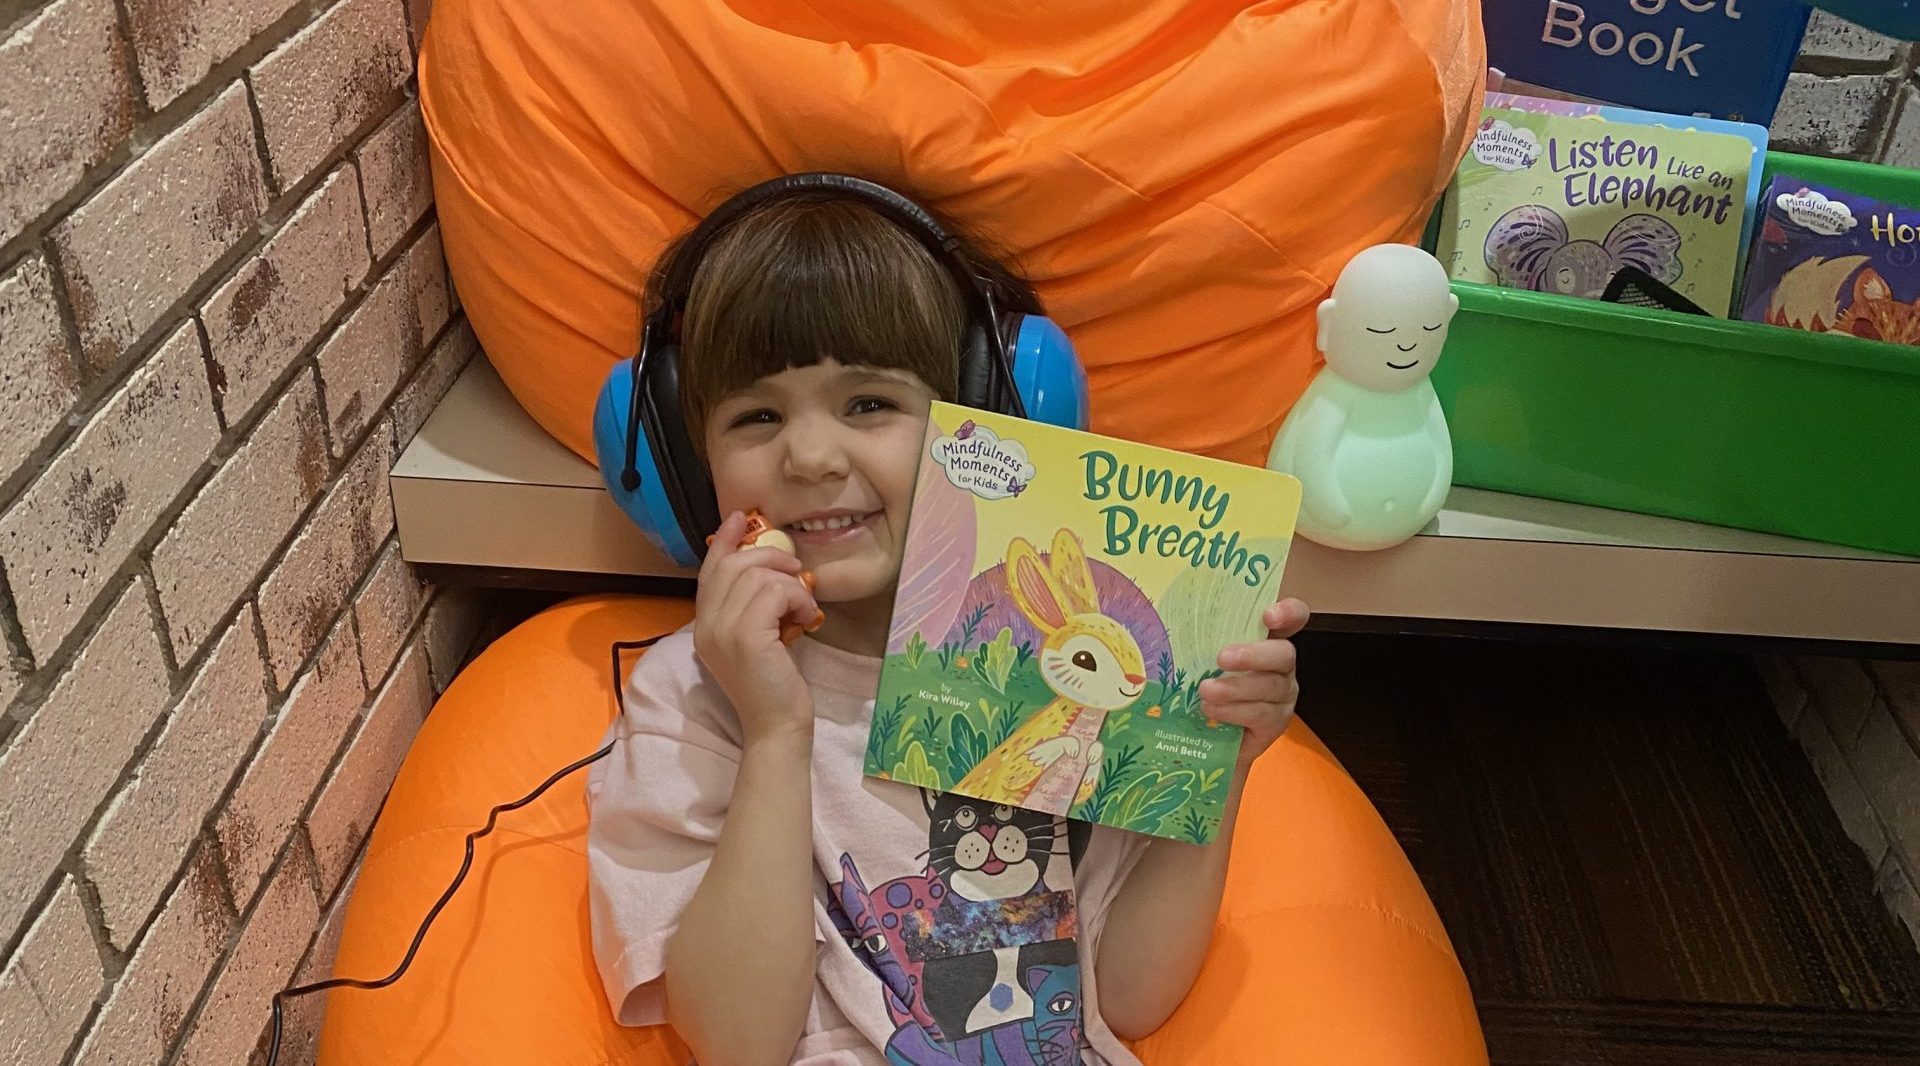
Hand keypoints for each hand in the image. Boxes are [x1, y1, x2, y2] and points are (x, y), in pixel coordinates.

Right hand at [694, 511, 820, 744]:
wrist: (776, 726)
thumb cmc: (774, 684)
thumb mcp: (757, 638)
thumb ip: (751, 607)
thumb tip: (771, 568)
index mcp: (704, 626)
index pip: (709, 571)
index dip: (725, 541)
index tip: (741, 518)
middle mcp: (706, 626)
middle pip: (732, 565)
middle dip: (768, 556)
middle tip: (795, 568)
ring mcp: (723, 631)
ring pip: (758, 575)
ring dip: (790, 584)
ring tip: (804, 606)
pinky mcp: (747, 637)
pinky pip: (775, 592)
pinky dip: (798, 599)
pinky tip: (807, 619)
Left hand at [1199, 597, 1308, 771]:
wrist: (1203, 735)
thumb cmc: (1199, 682)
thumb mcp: (1197, 656)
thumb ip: (1193, 634)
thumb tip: (1154, 615)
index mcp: (1266, 637)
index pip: (1293, 616)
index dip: (1288, 612)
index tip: (1268, 616)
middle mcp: (1280, 664)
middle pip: (1284, 653)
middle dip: (1254, 655)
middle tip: (1222, 658)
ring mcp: (1282, 694)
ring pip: (1270, 686)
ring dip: (1235, 687)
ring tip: (1205, 691)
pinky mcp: (1275, 723)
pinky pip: (1261, 714)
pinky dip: (1233, 711)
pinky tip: (1210, 710)